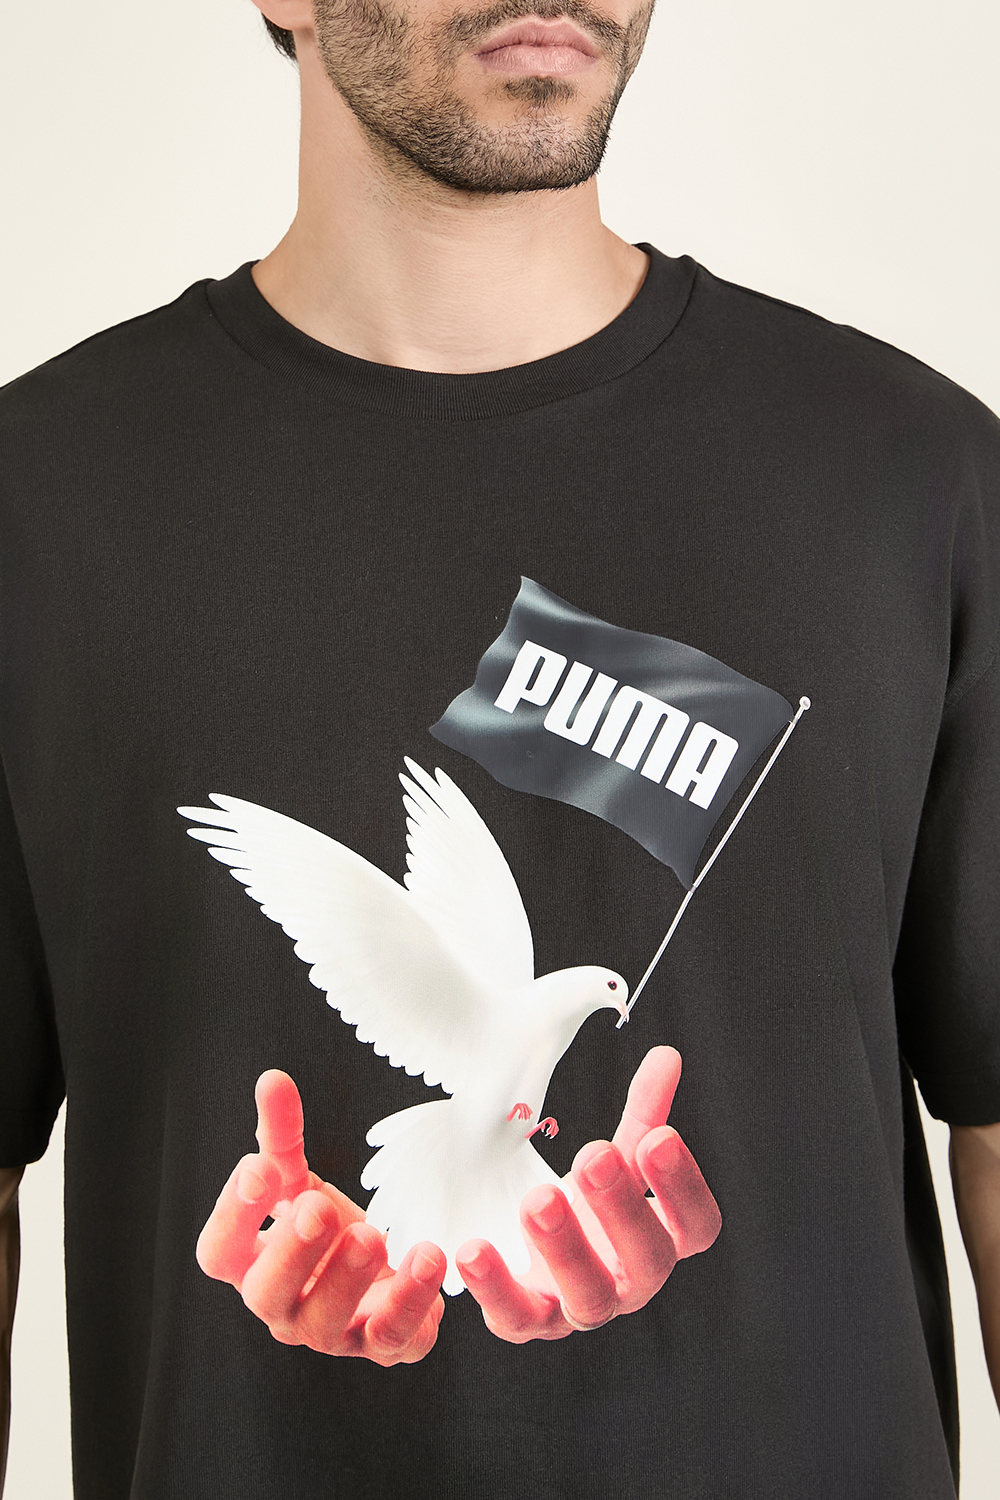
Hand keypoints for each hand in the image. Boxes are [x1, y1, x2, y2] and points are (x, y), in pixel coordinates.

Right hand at [196, 1070, 445, 1365]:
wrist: (379, 1268)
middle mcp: (280, 1305)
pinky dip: (413, 1301)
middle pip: (266, 1294)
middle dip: (293, 1251)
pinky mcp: (379, 1345)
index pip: (219, 1252)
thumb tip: (272, 1080)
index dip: (233, 1215)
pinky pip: (392, 1337)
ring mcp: (327, 1333)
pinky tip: (428, 1257)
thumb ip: (283, 1134)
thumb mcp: (298, 1178)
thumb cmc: (324, 1224)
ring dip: (350, 1279)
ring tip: (374, 1234)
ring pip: (326, 1323)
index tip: (259, 1168)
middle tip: (318, 1207)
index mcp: (250, 1264)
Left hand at [454, 1045, 720, 1340]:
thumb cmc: (592, 1209)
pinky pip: (515, 1317)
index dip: (683, 1188)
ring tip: (538, 1199)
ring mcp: (582, 1307)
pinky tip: (471, 1250)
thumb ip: (643, 1112)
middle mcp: (632, 1282)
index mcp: (662, 1239)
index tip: (660, 1137)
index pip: (696, 1226)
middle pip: (647, 1260)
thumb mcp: (618, 1158)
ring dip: (564, 1248)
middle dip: (621, 1208)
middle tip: (593, 1156)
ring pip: (588, 1297)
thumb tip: (667, 1055)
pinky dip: (493, 1288)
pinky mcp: (530, 1321)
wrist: (540, 1263)